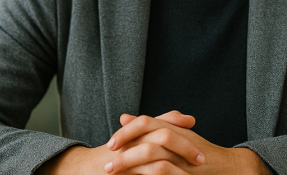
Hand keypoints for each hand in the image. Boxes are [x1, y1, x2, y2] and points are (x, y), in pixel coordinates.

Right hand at [36, 111, 196, 174]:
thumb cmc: (116, 153)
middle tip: (201, 159)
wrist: (85, 169)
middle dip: (184, 148)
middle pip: (162, 138)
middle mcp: (132, 141)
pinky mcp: (123, 171)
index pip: (160, 122)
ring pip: (156, 161)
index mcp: (136, 132)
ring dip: (176, 170)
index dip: (177, 124)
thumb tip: (187, 117)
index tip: (196, 129)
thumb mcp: (137, 137)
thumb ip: (158, 125)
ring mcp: (127, 158)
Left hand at [106, 113, 268, 174]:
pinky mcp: (184, 169)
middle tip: (107, 164)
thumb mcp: (172, 135)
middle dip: (124, 149)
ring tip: (113, 174)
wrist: (226, 166)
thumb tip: (124, 117)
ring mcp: (182, 154)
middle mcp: (177, 137)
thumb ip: (149, 126)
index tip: (111, 144)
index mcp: (172, 127)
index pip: (145, 122)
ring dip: (130, 164)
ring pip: (152, 154)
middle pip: (145, 136)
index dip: (126, 132)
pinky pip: (162, 171)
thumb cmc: (197, 152)